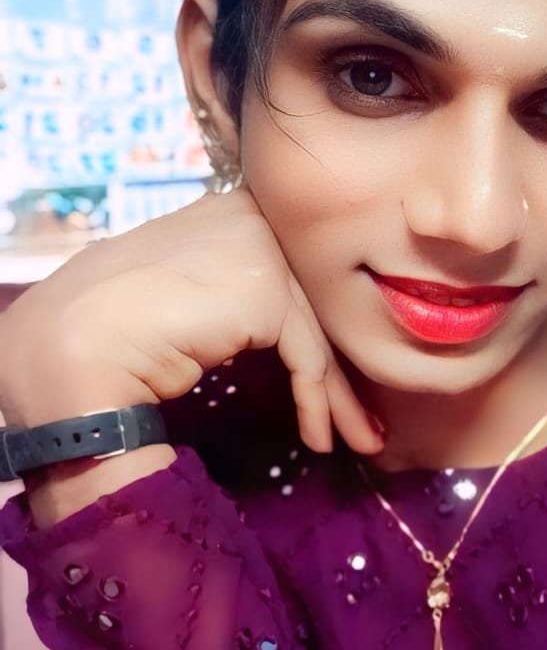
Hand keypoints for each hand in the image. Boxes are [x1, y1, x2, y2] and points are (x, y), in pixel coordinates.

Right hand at [1, 188, 385, 456]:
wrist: (79, 339)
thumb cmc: (114, 324)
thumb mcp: (188, 292)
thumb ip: (231, 292)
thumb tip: (263, 323)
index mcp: (230, 208)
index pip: (292, 273)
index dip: (317, 330)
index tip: (332, 379)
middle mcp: (250, 214)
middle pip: (313, 302)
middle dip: (342, 368)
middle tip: (364, 420)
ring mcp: (262, 246)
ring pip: (318, 332)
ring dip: (338, 398)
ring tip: (359, 441)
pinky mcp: (266, 287)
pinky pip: (307, 356)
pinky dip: (316, 402)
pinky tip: (318, 438)